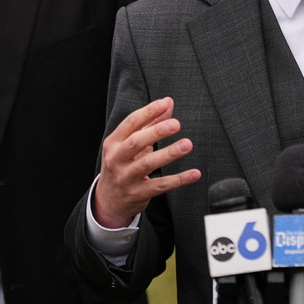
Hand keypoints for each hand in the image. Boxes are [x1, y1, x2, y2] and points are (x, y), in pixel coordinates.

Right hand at [93, 97, 200, 227]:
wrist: (109, 200)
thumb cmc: (123, 164)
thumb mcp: (130, 143)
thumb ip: (150, 123)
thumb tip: (168, 102)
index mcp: (114, 143)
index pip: (130, 123)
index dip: (148, 112)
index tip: (164, 104)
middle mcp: (116, 159)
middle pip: (136, 142)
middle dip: (156, 132)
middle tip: (176, 124)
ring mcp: (126, 178)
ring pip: (147, 164)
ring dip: (169, 153)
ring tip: (187, 144)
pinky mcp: (138, 194)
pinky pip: (160, 185)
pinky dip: (179, 180)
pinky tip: (194, 173)